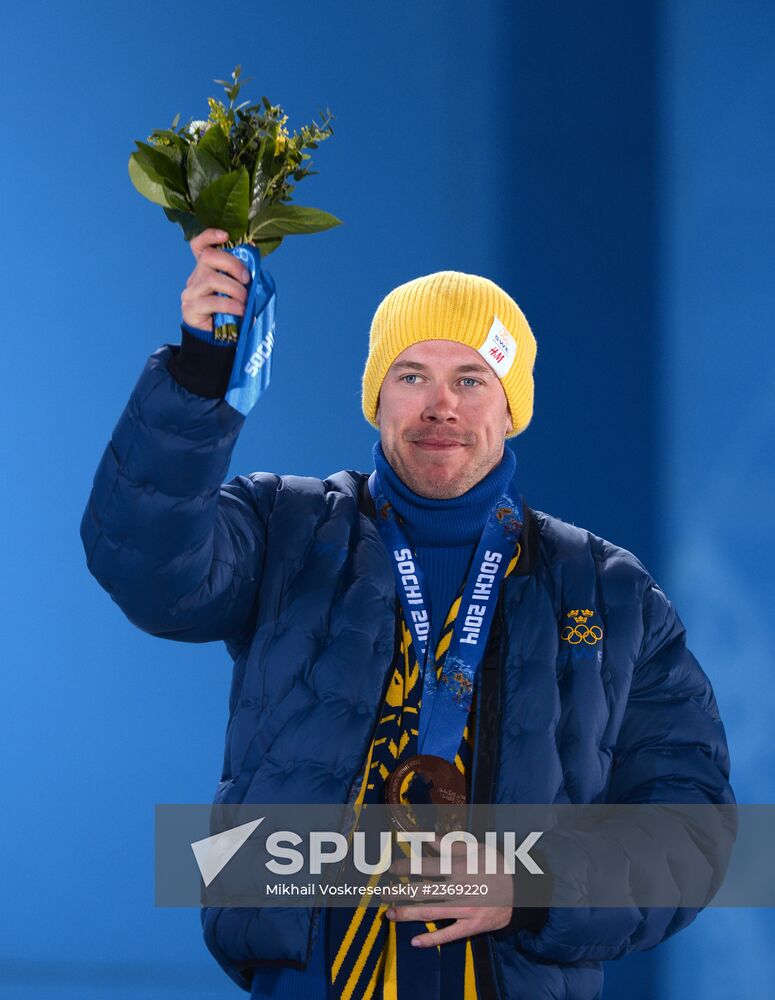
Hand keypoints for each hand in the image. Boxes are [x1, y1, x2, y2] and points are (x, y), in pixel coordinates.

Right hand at [181, 228, 250, 331]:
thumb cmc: (230, 313)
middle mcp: (195, 277)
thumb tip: (256, 263)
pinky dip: (231, 305)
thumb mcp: (236, 291)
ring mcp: (191, 293)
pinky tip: (241, 311)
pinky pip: (212, 302)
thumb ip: (242, 278)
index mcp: (206, 269)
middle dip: (232, 264)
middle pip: (208, 257)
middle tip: (246, 279)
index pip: (199, 246)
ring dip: (234, 289)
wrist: (216, 340)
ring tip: (245, 301)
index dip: (209, 236)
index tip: (226, 235)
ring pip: (211, 280)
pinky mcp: (191, 309)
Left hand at [385, 841, 513, 947]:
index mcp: (459, 867)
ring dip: (408, 914)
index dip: (405, 867)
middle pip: (423, 891)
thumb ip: (448, 844)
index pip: (425, 866)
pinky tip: (415, 942)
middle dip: (400, 892)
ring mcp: (465, 910)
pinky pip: (449, 935)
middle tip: (382, 893)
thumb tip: (425, 836)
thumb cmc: (495, 865)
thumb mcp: (474, 848)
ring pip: (431, 913)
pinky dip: (432, 940)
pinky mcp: (472, 926)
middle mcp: (459, 889)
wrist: (520, 891)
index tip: (391, 868)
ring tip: (390, 914)